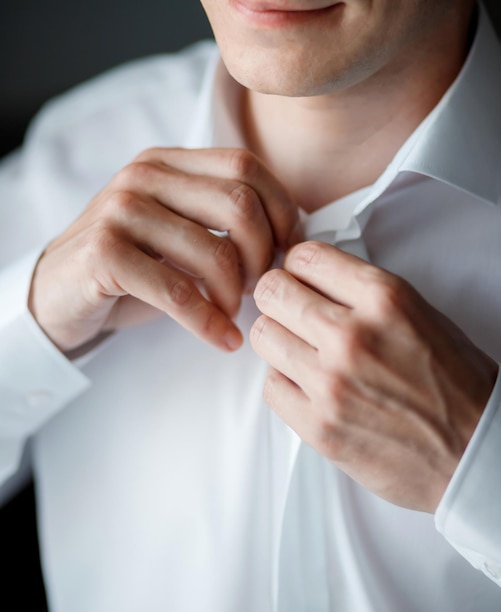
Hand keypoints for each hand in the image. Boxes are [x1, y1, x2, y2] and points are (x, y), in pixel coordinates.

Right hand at [29, 147, 300, 352]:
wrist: (60, 293)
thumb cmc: (132, 267)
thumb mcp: (177, 230)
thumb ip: (221, 220)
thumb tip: (291, 235)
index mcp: (168, 163)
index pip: (246, 166)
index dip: (281, 210)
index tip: (288, 250)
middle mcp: (144, 176)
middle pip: (239, 205)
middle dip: (262, 256)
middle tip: (257, 288)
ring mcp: (121, 211)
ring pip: (214, 252)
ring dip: (235, 295)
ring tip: (231, 313)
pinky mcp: (105, 253)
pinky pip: (179, 293)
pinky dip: (209, 323)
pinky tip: (222, 339)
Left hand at [250, 241, 497, 511]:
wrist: (475, 451)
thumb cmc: (455, 384)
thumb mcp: (420, 313)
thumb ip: (363, 293)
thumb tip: (315, 279)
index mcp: (385, 299)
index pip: (306, 257)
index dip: (298, 266)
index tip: (299, 278)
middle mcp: (353, 336)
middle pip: (273, 291)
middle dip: (279, 297)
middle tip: (290, 310)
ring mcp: (331, 383)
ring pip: (264, 335)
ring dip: (279, 338)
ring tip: (300, 349)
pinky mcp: (319, 425)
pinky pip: (270, 386)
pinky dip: (284, 381)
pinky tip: (305, 384)